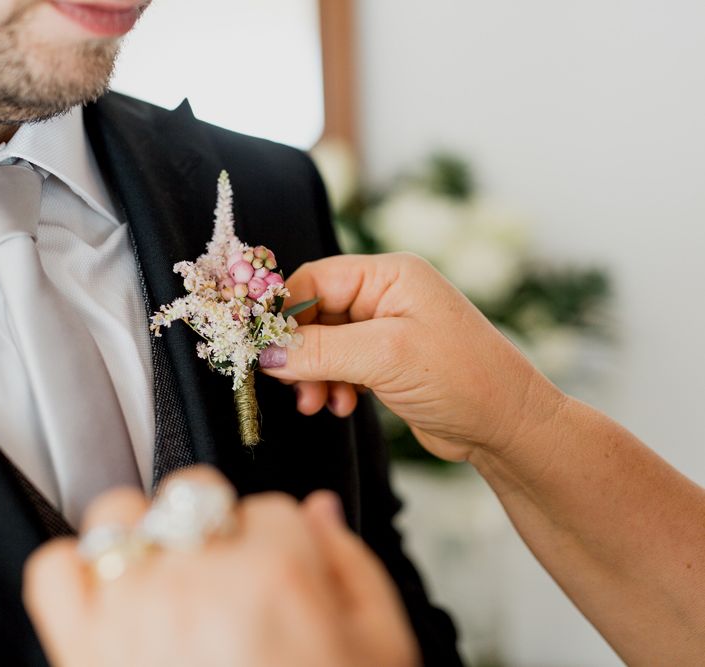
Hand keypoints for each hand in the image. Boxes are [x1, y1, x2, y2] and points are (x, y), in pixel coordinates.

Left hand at [23, 466, 418, 666]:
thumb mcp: (382, 646)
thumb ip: (353, 564)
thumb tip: (322, 509)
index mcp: (278, 575)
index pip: (274, 506)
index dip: (282, 542)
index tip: (282, 575)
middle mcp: (200, 582)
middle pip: (196, 492)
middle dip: (216, 524)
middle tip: (228, 576)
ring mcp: (134, 612)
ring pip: (120, 516)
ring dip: (144, 538)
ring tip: (167, 579)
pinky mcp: (82, 650)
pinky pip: (56, 571)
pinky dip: (77, 575)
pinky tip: (113, 600)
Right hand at [262, 253, 563, 460]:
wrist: (508, 427)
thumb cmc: (461, 378)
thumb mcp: (384, 357)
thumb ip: (320, 351)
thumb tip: (264, 351)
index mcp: (389, 276)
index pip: (314, 280)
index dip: (282, 312)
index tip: (258, 345)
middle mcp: (387, 296)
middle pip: (315, 313)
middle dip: (299, 351)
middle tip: (288, 383)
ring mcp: (387, 330)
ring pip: (324, 344)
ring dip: (313, 374)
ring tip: (317, 403)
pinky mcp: (387, 362)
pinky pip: (340, 365)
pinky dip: (331, 385)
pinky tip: (341, 405)